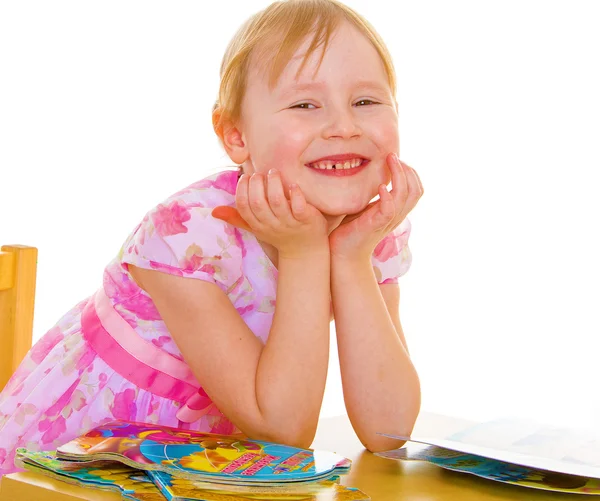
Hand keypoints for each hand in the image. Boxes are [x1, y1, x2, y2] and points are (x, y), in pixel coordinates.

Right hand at [211, 168, 329, 257]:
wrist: (305, 250)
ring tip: (273, 172)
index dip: (242, 189)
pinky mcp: (306, 220)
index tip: (246, 176)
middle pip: (257, 203)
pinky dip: (295, 194)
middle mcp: (271, 224)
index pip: (243, 206)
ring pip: (277, 201)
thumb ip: (238, 217)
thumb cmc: (279, 233)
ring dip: (273, 183)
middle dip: (256, 184)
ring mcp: (289, 223)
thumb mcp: (257, 227)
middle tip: (260, 173)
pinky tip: (293, 185)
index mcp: (257, 224)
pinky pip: (299, 207)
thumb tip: (214, 211)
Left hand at [329, 153, 422, 260]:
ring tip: (389, 161)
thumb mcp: (365, 206)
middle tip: (393, 157)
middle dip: (408, 170)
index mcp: (396, 209)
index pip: (416, 189)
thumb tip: (367, 170)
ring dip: (399, 175)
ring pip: (406, 196)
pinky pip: (389, 210)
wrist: (343, 252)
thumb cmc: (351, 228)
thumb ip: (371, 192)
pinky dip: (388, 197)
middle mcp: (395, 215)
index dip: (410, 172)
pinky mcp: (375, 225)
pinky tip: (380, 187)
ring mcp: (387, 220)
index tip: (395, 159)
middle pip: (416, 191)